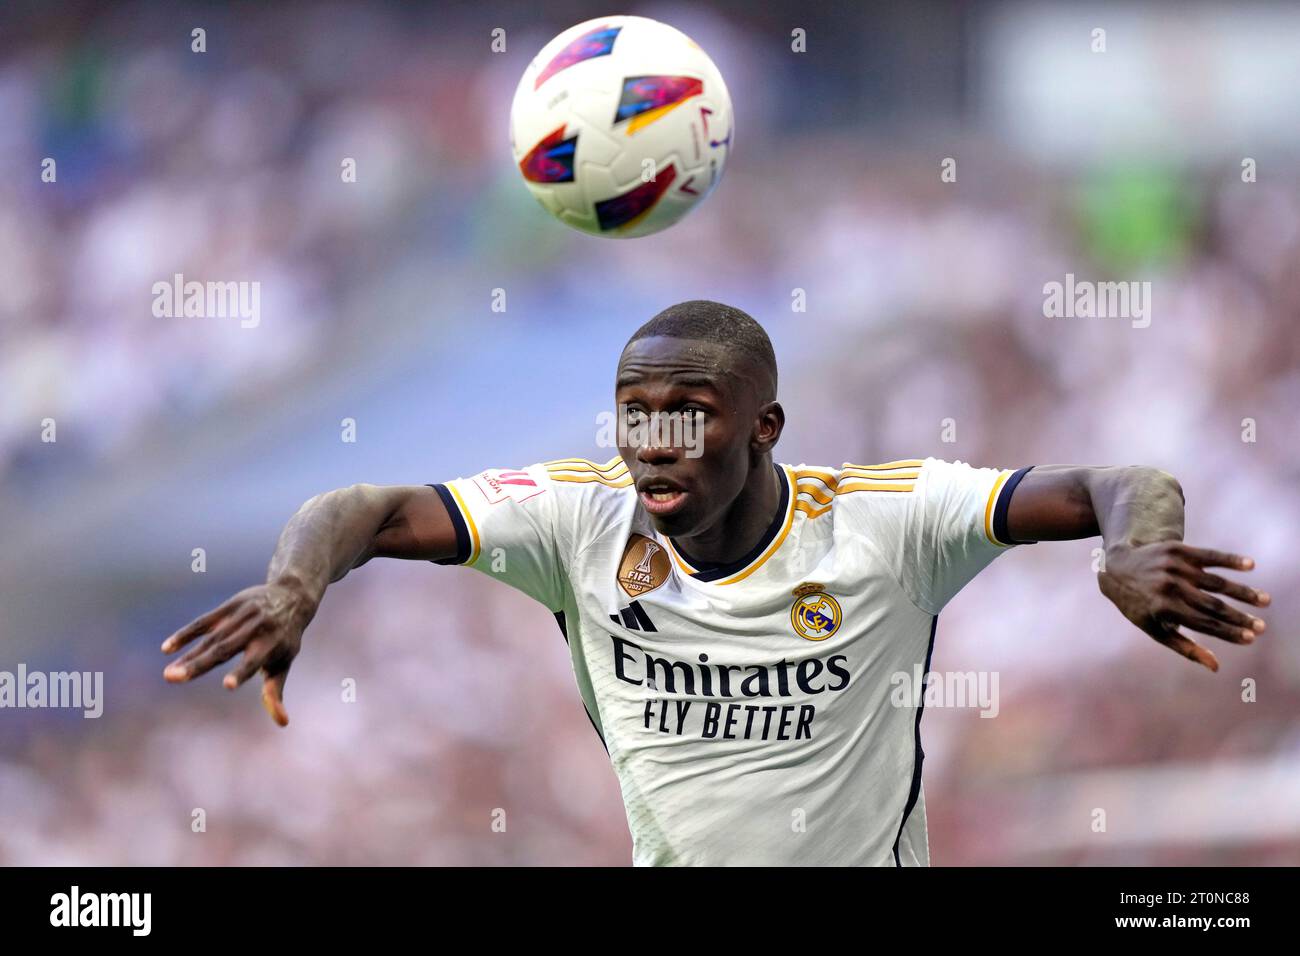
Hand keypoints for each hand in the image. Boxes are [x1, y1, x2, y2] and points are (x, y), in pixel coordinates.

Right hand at [161, 583, 314, 725]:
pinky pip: (203, 622)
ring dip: (188, 656)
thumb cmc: (285, 637)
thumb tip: (283, 723)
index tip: (228, 685)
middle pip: (224, 649)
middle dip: (199, 664)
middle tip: (173, 679)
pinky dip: (185, 634)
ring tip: (168, 675)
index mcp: (271, 644)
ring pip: (210, 639)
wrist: (291, 595)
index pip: (254, 661)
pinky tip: (167, 648)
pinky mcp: (229, 607)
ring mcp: (241, 616)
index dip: (242, 672)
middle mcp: (255, 629)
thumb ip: (275, 691)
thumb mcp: (284, 661)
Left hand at [1098, 541, 1268, 671]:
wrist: (1116, 567)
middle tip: (1262, 627)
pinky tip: (1250, 565)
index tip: (1250, 639)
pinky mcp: (1177, 550)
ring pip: (1215, 582)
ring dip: (1242, 592)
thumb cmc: (1139, 604)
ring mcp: (1174, 567)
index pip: (1203, 624)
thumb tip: (1216, 667)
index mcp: (1163, 608)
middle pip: (1212, 605)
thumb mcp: (1154, 628)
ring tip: (1264, 601)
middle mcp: (1169, 587)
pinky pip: (1210, 555)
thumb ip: (1185, 647)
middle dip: (1239, 617)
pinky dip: (1230, 560)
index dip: (1228, 632)